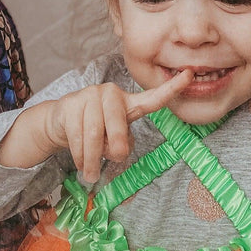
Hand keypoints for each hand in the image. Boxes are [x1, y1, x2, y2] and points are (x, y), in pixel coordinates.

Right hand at [43, 69, 192, 183]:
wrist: (60, 122)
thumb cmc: (94, 131)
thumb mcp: (112, 138)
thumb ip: (121, 143)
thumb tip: (119, 150)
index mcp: (128, 103)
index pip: (152, 98)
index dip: (172, 88)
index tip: (190, 75)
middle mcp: (111, 94)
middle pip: (117, 125)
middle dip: (114, 147)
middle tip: (113, 160)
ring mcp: (90, 96)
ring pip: (93, 135)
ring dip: (92, 160)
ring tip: (91, 174)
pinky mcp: (71, 103)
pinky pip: (77, 136)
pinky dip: (79, 156)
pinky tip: (80, 162)